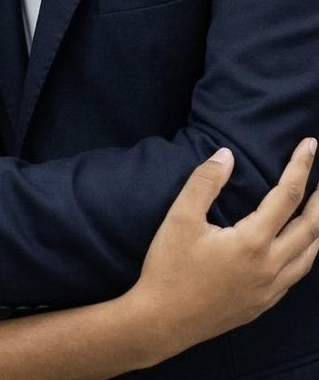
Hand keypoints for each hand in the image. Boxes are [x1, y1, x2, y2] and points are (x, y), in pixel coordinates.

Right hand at [132, 140, 318, 361]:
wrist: (162, 322)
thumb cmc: (169, 267)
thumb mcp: (180, 218)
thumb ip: (205, 182)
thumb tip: (227, 155)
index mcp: (252, 242)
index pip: (287, 196)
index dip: (301, 167)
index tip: (310, 144)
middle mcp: (270, 267)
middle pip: (310, 228)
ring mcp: (269, 290)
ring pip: (309, 255)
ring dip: (318, 228)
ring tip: (318, 208)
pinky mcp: (263, 305)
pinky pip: (296, 275)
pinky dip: (307, 253)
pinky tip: (299, 248)